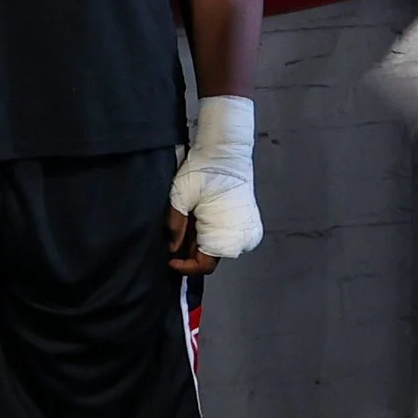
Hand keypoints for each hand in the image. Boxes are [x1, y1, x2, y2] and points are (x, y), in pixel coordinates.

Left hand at [168, 96, 262, 274]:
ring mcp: (245, 228)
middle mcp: (239, 236)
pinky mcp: (247, 219)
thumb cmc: (204, 170)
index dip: (185, 266)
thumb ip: (176, 225)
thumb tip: (173, 248)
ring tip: (187, 228)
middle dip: (191, 252)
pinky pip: (228, 236)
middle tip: (176, 238)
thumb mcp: (181, 196)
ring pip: (217, 247)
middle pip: (210, 257)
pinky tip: (200, 221)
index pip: (204, 265)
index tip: (170, 259)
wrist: (227, 150)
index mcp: (224, 232)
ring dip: (201, 243)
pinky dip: (212, 234)